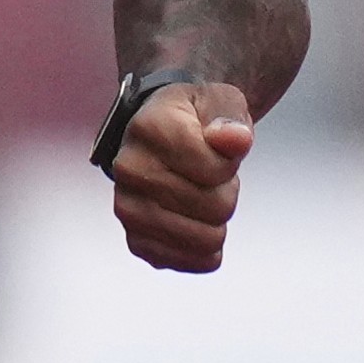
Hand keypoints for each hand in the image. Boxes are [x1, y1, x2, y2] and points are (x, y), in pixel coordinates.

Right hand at [106, 80, 259, 272]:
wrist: (161, 134)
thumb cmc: (195, 118)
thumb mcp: (220, 101)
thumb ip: (230, 117)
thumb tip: (235, 140)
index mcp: (149, 128)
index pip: (215, 169)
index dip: (230, 161)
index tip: (216, 147)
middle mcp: (129, 169)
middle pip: (215, 208)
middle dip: (226, 192)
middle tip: (209, 174)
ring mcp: (128, 208)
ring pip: (204, 239)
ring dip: (215, 220)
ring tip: (199, 194)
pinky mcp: (135, 239)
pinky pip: (186, 261)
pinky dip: (203, 250)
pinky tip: (197, 225)